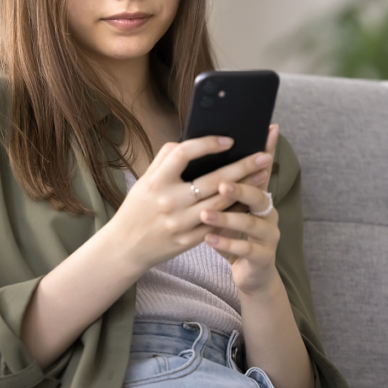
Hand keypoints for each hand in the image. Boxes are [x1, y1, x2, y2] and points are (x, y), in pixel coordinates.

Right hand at [107, 133, 273, 274]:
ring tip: (262, 175)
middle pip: (213, 180)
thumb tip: (191, 141)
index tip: (228, 140)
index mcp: (155, 182)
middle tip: (263, 156)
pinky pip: (218, 223)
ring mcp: (180, 223)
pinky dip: (235, 211)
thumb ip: (165, 159)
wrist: (124, 247)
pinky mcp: (188, 240)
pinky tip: (249, 201)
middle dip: (243, 166)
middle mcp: (168, 201)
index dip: (207, 144)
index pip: (184, 154)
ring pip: (221, 202)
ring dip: (245, 188)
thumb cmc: (137, 209)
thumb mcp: (143, 180)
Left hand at [198, 124, 281, 293]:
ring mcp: (268, 233)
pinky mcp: (263, 255)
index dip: (265, 150)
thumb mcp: (226, 207)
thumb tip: (198, 154)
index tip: (266, 131)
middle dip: (238, 187)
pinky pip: (246, 248)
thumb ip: (218, 185)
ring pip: (250, 222)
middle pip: (256, 194)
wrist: (250, 272)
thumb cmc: (231, 232)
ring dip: (227, 217)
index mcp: (256, 194)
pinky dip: (226, 242)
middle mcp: (267, 210)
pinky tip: (209, 239)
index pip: (260, 169)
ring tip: (205, 214)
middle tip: (220, 183)